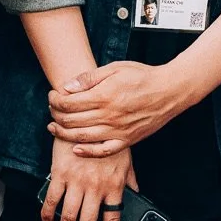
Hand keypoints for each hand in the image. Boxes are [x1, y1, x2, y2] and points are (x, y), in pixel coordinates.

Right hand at [40, 140, 135, 220]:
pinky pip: (52, 200)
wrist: (86, 118)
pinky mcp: (60, 174)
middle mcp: (96, 187)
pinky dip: (47, 214)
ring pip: (69, 216)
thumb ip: (131, 180)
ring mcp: (76, 181)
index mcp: (114, 186)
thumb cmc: (107, 138)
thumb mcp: (126, 159)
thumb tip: (138, 194)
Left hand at [48, 60, 193, 156]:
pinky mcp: (127, 139)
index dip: (55, 100)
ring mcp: (117, 130)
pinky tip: (76, 149)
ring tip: (54, 128)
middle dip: (56, 115)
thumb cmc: (143, 76)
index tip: (52, 96)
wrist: (169, 90)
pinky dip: (87, 152)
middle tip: (51, 110)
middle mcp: (108, 116)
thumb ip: (90, 78)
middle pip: (72, 120)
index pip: (69, 103)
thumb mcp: (115, 68)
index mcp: (104, 96)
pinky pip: (103, 150)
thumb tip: (68, 86)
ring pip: (82, 137)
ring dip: (64, 134)